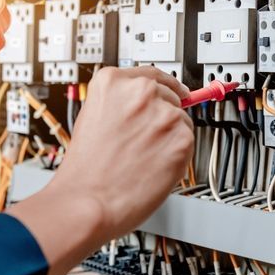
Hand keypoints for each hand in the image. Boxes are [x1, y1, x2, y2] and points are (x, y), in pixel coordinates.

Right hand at [54, 66, 193, 235]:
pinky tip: (154, 166)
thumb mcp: (92, 117)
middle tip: (146, 140)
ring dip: (169, 137)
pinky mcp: (181, 139)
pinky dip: (177, 155)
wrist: (87, 200)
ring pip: (181, 120)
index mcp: (112, 82)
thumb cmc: (86, 169)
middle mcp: (140, 91)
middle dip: (162, 117)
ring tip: (143, 158)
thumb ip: (119, 104)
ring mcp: (163, 114)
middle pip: (169, 96)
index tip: (173, 90)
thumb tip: (145, 105)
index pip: (150, 74)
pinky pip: (188, 142)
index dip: (164, 85)